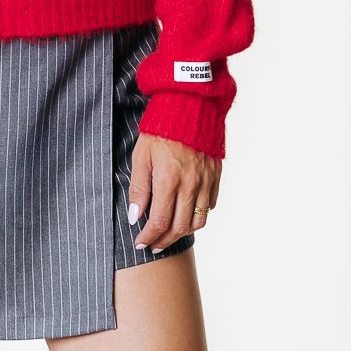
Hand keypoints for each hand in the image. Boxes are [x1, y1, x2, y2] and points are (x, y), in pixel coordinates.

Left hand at [127, 132, 221, 251]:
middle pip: (180, 227)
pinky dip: (198, 216)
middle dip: (164, 241)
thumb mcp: (141, 155)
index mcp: (169, 179)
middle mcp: (190, 184)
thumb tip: (135, 216)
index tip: (140, 243)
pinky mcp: (216, 175)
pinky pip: (210, 205)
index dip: (149, 237)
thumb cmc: (160, 128)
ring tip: (169, 235)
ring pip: (198, 221)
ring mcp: (206, 181)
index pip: (160, 222)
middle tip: (153, 245)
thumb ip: (139, 188)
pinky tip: (186, 214)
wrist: (189, 105)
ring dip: (182, 233)